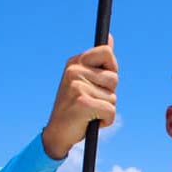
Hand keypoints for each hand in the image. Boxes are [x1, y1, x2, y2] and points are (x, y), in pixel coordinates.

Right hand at [42, 36, 118, 159]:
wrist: (57, 133)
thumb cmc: (75, 108)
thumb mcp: (85, 80)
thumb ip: (99, 62)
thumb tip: (110, 38)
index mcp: (74, 62)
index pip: (107, 52)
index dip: (111, 69)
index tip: (102, 82)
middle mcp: (74, 71)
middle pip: (114, 78)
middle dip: (109, 94)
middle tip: (91, 101)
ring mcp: (77, 86)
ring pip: (113, 97)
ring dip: (106, 109)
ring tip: (89, 112)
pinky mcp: (83, 103)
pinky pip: (111, 111)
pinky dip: (106, 121)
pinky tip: (91, 122)